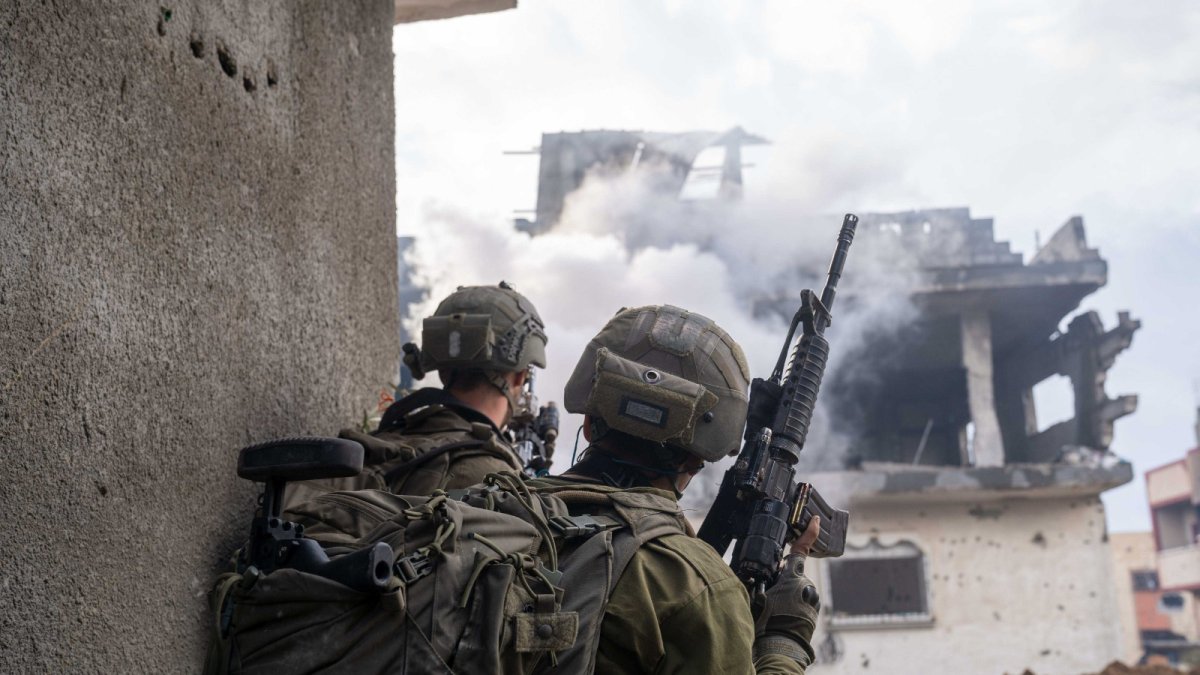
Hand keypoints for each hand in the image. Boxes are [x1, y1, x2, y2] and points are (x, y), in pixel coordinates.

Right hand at [754, 516, 820, 666]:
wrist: (782, 646)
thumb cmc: (769, 620)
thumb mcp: (760, 594)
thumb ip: (765, 579)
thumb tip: (763, 574)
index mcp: (793, 576)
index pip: (801, 549)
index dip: (809, 532)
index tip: (815, 520)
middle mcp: (806, 584)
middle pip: (793, 572)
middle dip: (783, 577)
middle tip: (770, 592)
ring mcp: (812, 597)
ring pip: (798, 587)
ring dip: (788, 592)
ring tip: (776, 608)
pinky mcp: (814, 610)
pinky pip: (803, 599)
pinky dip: (794, 602)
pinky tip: (783, 613)